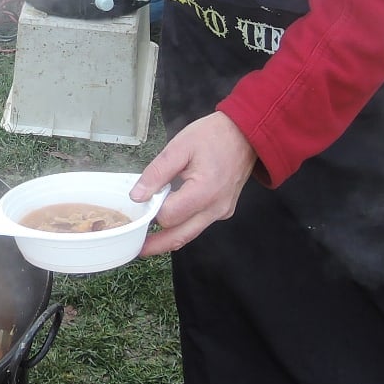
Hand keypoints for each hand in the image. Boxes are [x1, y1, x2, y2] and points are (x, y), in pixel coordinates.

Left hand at [131, 111, 257, 256]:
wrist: (246, 134)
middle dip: (157, 244)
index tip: (141, 203)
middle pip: (181, 236)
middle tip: (137, 249)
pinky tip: (171, 219)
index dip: (152, 211)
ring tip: (149, 239)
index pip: (169, 216)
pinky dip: (184, 225)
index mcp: (204, 192)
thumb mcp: (179, 147)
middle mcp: (216, 208)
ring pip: (191, 233)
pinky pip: (200, 223)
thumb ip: (156, 173)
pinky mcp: (224, 210)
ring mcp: (222, 211)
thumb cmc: (214, 136)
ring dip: (170, 237)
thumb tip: (137, 196)